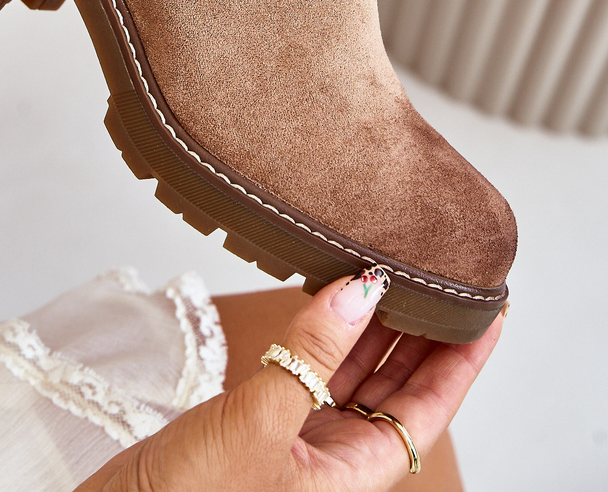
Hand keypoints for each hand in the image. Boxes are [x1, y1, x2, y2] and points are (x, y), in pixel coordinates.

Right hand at [78, 267, 503, 491]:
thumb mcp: (259, 423)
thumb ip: (312, 353)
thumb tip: (362, 287)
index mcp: (350, 478)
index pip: (427, 411)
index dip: (461, 361)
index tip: (485, 311)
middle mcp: (332, 460)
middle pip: (398, 389)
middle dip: (423, 335)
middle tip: (443, 276)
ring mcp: (296, 442)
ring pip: (353, 375)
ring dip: (374, 327)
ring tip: (395, 273)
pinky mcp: (259, 423)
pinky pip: (309, 368)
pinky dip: (323, 331)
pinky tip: (332, 295)